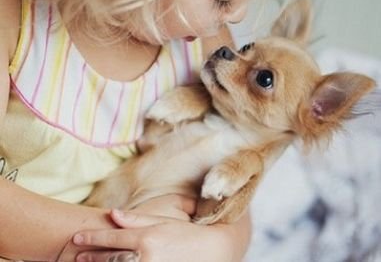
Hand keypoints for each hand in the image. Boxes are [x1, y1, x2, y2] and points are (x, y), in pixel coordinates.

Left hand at [56, 195, 194, 261]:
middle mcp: (146, 257)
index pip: (113, 238)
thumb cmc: (189, 235)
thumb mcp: (164, 222)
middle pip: (111, 258)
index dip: (93, 238)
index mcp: (148, 238)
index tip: (77, 238)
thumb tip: (113, 214)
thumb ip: (137, 219)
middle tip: (76, 254)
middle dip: (91, 256)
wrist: (214, 252)